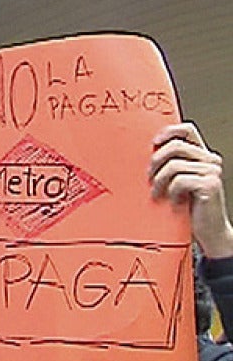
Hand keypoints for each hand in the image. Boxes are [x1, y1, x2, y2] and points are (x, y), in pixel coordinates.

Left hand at [149, 122, 232, 258]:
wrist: (208, 231)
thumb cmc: (189, 206)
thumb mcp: (177, 180)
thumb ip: (170, 163)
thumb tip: (147, 150)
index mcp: (202, 155)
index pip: (187, 130)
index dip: (168, 132)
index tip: (153, 143)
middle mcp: (210, 160)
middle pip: (175, 146)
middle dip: (156, 162)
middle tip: (149, 178)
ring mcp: (212, 172)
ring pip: (173, 165)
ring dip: (159, 181)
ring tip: (158, 194)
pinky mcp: (210, 185)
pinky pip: (179, 180)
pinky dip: (171, 193)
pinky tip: (174, 202)